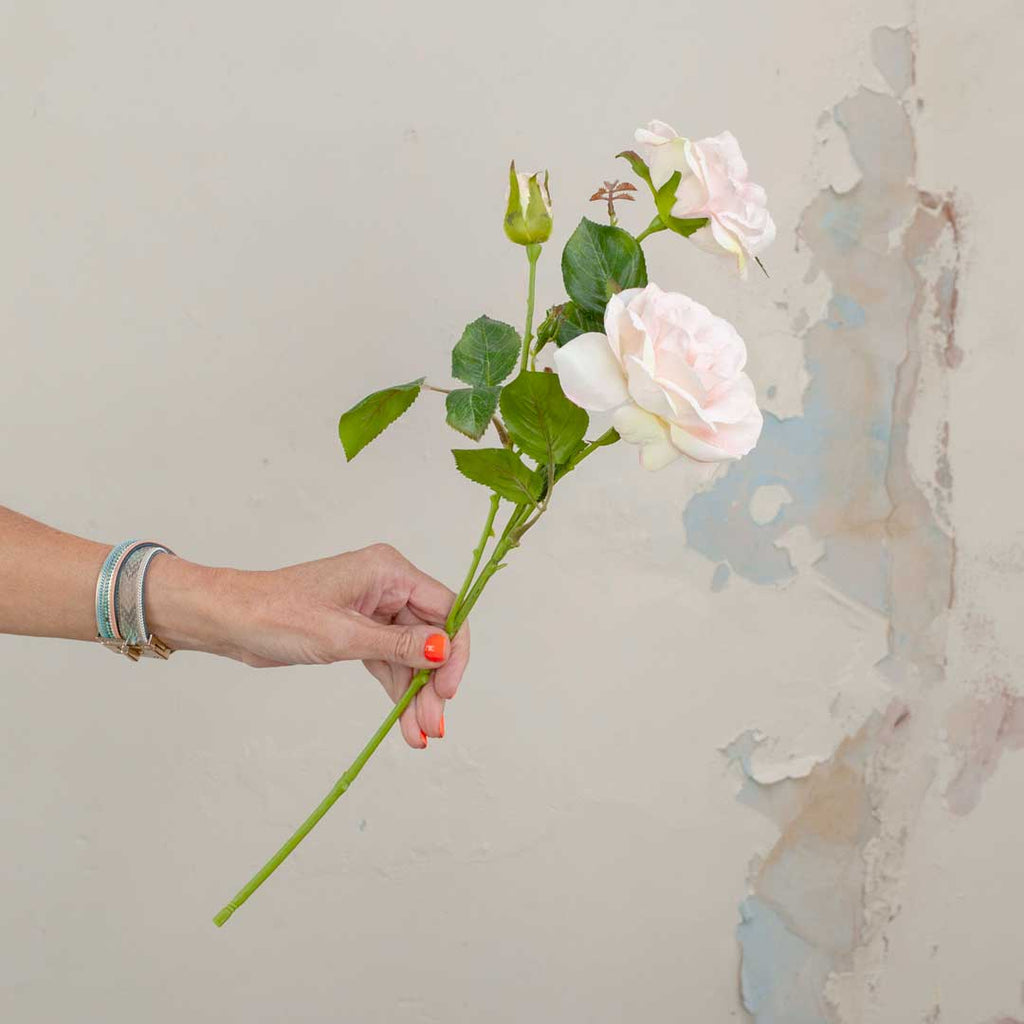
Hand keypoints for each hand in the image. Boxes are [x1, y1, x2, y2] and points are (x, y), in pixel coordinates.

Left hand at [145, 544, 469, 748]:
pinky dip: (397, 690)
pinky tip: (404, 722)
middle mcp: (388, 586)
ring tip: (420, 734)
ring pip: (412, 655)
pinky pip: (390, 661)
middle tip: (434, 725)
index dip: (454, 650)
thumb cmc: (277, 615)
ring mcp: (375, 609)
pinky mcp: (359, 630)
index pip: (445, 608)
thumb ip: (398, 644)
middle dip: (433, 683)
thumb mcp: (342, 634)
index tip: (449, 690)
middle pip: (431, 637)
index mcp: (389, 571)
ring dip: (417, 694)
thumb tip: (444, 649)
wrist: (231, 620)